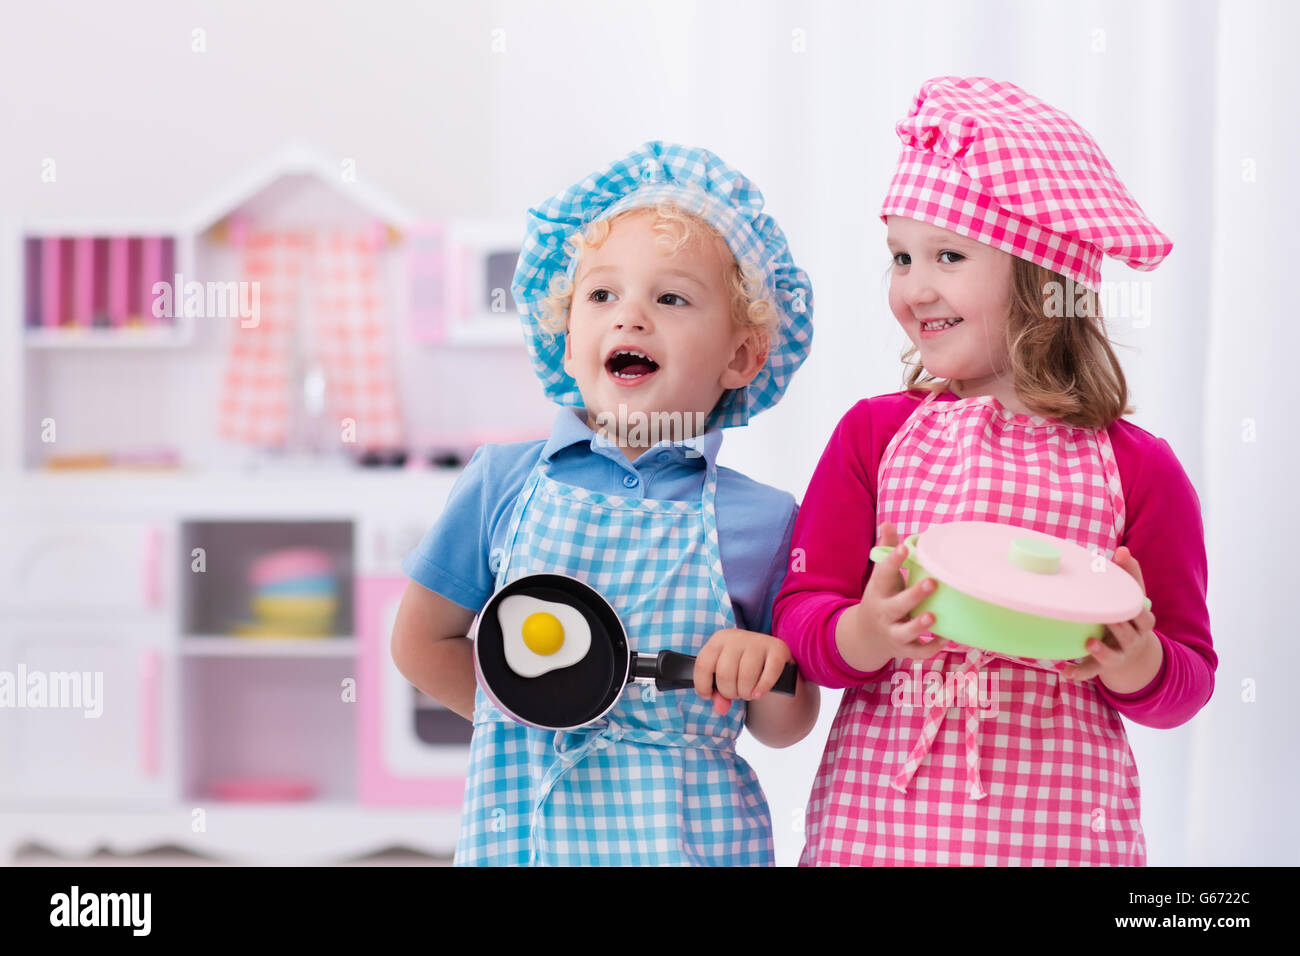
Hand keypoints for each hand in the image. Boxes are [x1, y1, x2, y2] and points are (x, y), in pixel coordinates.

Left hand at [693, 628, 792, 715]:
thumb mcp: (725, 675)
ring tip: (748, 692)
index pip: (703, 665)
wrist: (770, 656)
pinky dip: (762, 688)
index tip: (708, 695)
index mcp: (719, 639)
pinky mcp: (778, 649)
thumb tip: (721, 708)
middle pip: (725, 674)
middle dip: (729, 692)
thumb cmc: (742, 667)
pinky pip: (768, 675)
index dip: (703, 686)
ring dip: (746, 692)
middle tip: (736, 693)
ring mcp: (758, 641)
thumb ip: (719, 694)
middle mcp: (737, 637)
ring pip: (746, 676)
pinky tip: (759, 692)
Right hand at [836, 521, 948, 672]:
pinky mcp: (904, 650)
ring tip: (933, 616)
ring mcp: (893, 633)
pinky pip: (918, 652)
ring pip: (904, 632)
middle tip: (932, 582)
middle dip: (913, 595)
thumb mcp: (880, 578)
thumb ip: (886, 551)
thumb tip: (888, 522)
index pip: (882, 574)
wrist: (865, 637)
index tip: (905, 548)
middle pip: (896, 605)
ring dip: (919, 625)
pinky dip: (932, 647)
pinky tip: (948, 636)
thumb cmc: (882, 598)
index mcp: (878, 592)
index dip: (893, 560)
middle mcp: (883, 613)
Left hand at [1061, 546, 1161, 689]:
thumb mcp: (1133, 598)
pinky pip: (1091, 671)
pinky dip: (1080, 672)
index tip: (1126, 599)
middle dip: (1120, 627)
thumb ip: (1130, 573)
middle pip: (1129, 634)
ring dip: (1101, 650)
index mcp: (1141, 621)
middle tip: (1107, 617)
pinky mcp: (1102, 666)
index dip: (1136, 605)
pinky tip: (1066, 671)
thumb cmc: (1128, 616)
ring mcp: (1118, 655)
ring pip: (1113, 655)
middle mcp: (1132, 640)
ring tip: (1089, 642)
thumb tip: (1122, 549)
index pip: (1142, 613)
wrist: (1135, 656)